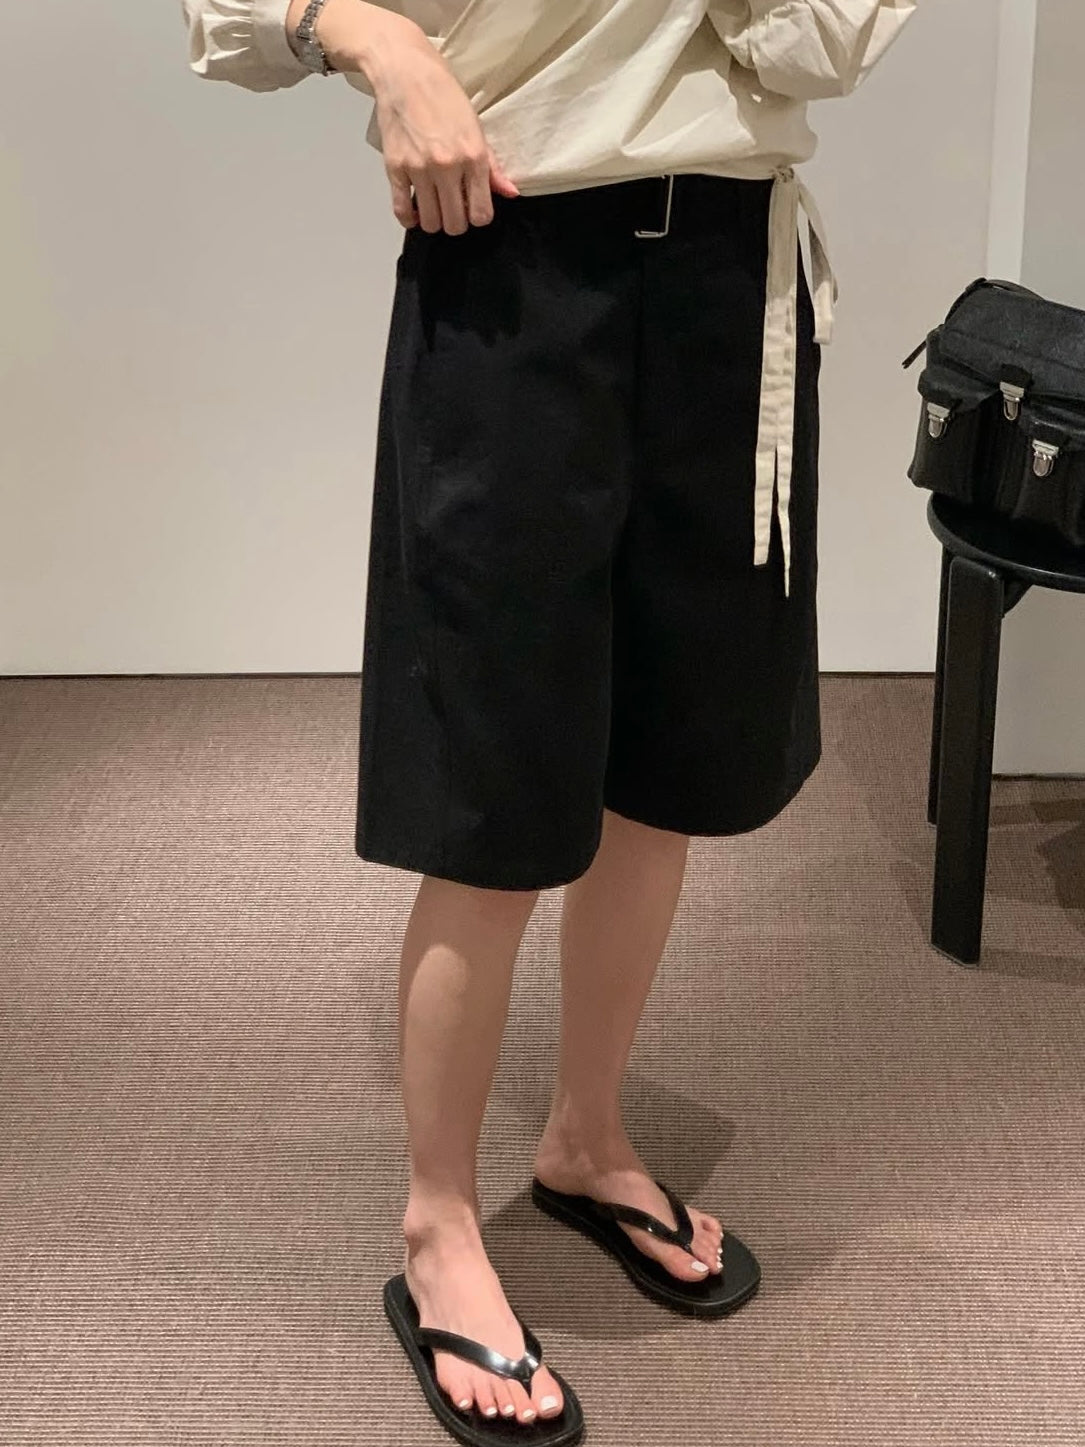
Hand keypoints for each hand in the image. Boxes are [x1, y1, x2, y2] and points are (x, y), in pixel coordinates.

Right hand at [312, 2, 519, 234]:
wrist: (405, 72)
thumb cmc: (443, 96)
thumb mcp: (476, 127)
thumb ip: (492, 166)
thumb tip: (510, 193)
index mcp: (473, 156)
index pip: (481, 214)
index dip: (478, 216)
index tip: (472, 208)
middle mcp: (447, 166)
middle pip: (455, 224)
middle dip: (456, 222)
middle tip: (452, 207)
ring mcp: (418, 169)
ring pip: (431, 223)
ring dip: (434, 221)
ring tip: (434, 206)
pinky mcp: (394, 168)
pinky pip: (402, 212)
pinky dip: (409, 218)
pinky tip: (414, 209)